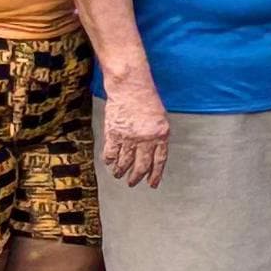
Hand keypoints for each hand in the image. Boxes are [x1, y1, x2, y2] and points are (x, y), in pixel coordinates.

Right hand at [98, 72, 170, 189]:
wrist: (130, 87)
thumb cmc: (146, 99)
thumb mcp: (160, 118)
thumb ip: (157, 136)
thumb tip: (153, 154)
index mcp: (161, 134)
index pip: (159, 161)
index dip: (155, 174)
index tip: (152, 183)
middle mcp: (146, 138)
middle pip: (141, 166)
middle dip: (136, 177)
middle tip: (132, 182)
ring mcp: (129, 137)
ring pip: (124, 162)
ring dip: (121, 171)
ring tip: (118, 174)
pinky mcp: (113, 133)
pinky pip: (110, 153)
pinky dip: (109, 160)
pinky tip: (109, 162)